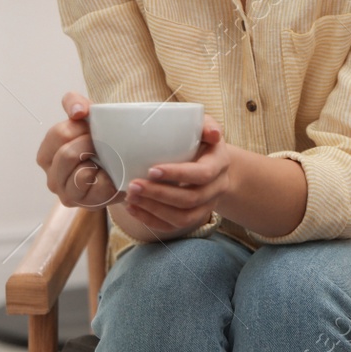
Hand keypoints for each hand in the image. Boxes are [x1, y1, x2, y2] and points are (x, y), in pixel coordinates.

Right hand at [36, 92, 122, 209]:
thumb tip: (77, 111)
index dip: (80, 127)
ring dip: (99, 162)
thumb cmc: (101, 141)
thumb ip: (75, 103)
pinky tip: (111, 175)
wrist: (125, 167)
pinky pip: (99, 187)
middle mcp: (52, 176)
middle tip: (103, 143)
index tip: (92, 127)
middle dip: (90, 144)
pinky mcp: (86, 204)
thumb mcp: (87, 117)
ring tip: (107, 158)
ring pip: (80, 174)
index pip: (58, 134)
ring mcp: (67, 193)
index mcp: (47, 154)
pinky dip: (109, 178)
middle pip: (67, 154)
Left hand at [122, 114, 231, 234]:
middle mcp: (217, 188)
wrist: (213, 162)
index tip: (152, 170)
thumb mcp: (205, 126)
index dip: (178, 175)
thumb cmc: (202, 140)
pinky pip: (174, 226)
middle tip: (134, 186)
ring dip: (154, 210)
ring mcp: (207, 205)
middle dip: (159, 194)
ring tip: (131, 198)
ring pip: (183, 218)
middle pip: (190, 199)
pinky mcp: (194, 217)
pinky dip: (152, 220)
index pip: (202, 174)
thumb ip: (207, 125)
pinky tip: (134, 209)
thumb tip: (214, 134)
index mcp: (219, 163)